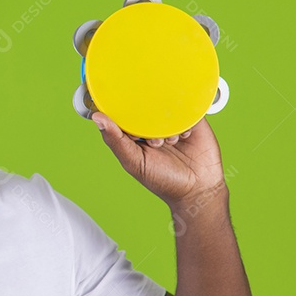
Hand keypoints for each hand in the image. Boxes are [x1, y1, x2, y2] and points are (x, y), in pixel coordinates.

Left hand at [91, 112, 225, 206]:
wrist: (198, 189)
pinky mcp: (192, 120)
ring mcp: (172, 122)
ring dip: (166, 123)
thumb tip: (97, 117)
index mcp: (135, 134)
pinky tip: (183, 136)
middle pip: (144, 106)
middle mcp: (152, 126)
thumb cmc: (163, 179)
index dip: (120, 111)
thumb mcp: (134, 162)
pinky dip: (183, 121)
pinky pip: (187, 109)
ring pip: (166, 106)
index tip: (120, 108)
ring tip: (169, 142)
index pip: (122, 113)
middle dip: (146, 119)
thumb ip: (116, 141)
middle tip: (153, 139)